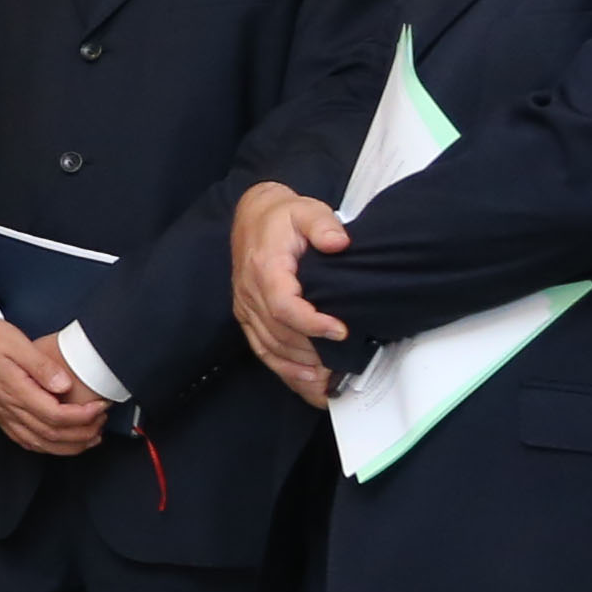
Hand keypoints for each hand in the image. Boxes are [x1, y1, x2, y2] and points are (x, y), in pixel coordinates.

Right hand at [0, 318, 111, 455]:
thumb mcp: (16, 342)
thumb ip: (41, 366)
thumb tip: (64, 385)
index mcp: (15, 391)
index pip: (56, 416)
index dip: (83, 416)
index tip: (100, 406)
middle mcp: (9, 408)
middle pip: (52, 434)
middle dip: (83, 432)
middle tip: (102, 420)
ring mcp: (3, 415)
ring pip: (40, 443)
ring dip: (69, 445)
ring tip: (91, 436)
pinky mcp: (0, 416)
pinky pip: (26, 441)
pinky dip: (48, 447)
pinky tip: (61, 442)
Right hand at [231, 179, 353, 402]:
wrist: (253, 217)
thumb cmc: (283, 216)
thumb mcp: (307, 210)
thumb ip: (322, 225)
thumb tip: (339, 242)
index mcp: (265, 268)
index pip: (283, 305)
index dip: (311, 323)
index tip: (340, 330)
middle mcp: (250, 292)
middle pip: (278, 333)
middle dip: (312, 351)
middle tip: (345, 362)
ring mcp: (246, 308)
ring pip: (270, 347)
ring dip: (300, 366)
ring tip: (330, 378)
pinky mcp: (248, 317)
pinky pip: (262, 350)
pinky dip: (285, 370)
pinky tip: (309, 381)